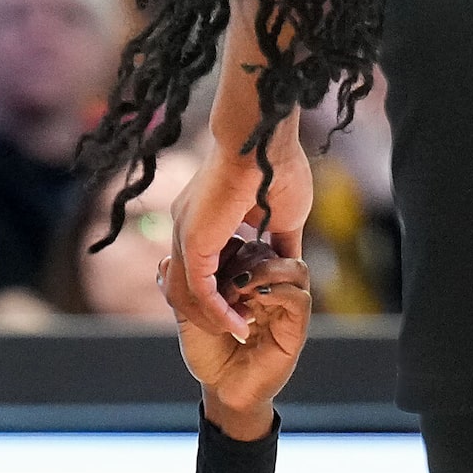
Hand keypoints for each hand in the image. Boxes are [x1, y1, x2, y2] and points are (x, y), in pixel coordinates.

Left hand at [164, 116, 311, 342]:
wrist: (263, 140)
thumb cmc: (278, 166)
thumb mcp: (284, 216)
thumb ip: (279, 244)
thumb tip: (288, 263)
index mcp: (202, 218)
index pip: (200, 267)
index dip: (221, 292)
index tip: (245, 307)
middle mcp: (185, 227)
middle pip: (186, 285)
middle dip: (212, 312)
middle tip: (238, 328)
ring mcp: (184, 235)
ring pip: (188, 294)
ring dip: (214, 318)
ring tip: (239, 332)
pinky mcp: (192, 243)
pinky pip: (200, 292)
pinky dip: (219, 313)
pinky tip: (238, 326)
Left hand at [173, 238, 309, 438]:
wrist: (222, 391)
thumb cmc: (209, 356)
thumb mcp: (190, 319)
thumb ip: (181, 292)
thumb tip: (166, 263)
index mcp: (251, 283)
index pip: (250, 246)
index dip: (231, 249)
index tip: (208, 267)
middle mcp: (273, 291)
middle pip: (272, 251)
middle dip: (245, 259)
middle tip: (223, 281)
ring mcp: (287, 308)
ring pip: (294, 268)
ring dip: (264, 271)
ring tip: (239, 287)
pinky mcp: (295, 328)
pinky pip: (299, 297)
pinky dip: (277, 292)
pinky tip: (254, 302)